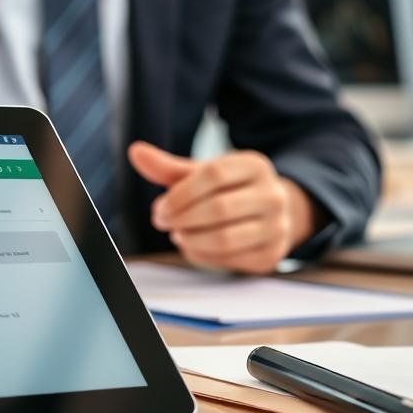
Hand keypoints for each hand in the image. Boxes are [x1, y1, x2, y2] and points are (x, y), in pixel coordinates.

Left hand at [127, 141, 320, 273]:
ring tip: (177, 234)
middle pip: (219, 208)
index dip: (181, 193)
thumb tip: (135, 151)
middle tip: (162, 221)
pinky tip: (193, 246)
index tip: (160, 207)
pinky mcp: (271, 255)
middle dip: (182, 218)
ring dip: (191, 239)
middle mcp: (273, 194)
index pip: (214, 175)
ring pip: (225, 239)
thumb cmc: (228, 190)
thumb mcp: (201, 175)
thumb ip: (168, 167)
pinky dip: (203, 255)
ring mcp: (277, 227)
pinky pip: (230, 260)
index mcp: (255, 165)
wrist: (268, 214)